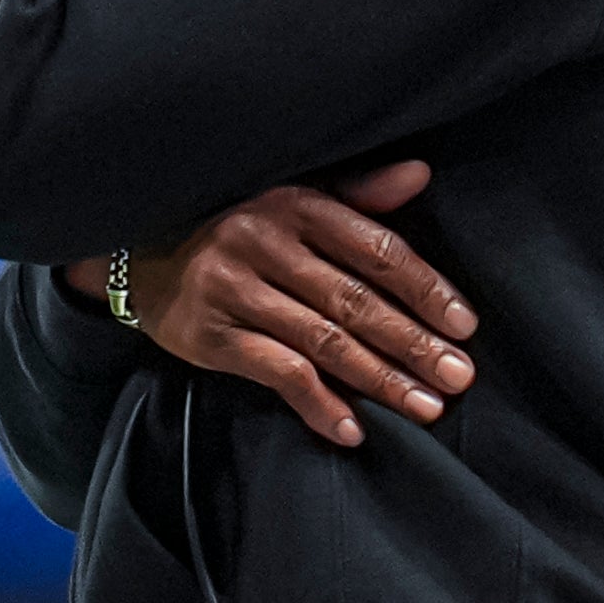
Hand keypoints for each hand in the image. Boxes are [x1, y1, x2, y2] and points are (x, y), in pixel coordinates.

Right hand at [64, 161, 473, 445]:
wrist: (138, 251)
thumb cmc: (234, 223)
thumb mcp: (291, 198)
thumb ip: (357, 194)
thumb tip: (420, 173)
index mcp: (295, 202)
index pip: (375, 249)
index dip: (424, 288)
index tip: (464, 324)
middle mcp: (266, 242)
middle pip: (355, 300)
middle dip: (414, 342)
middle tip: (460, 377)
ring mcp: (237, 290)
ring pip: (323, 341)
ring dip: (380, 378)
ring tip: (426, 406)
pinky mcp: (212, 335)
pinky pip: (276, 373)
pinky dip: (317, 404)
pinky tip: (352, 429)